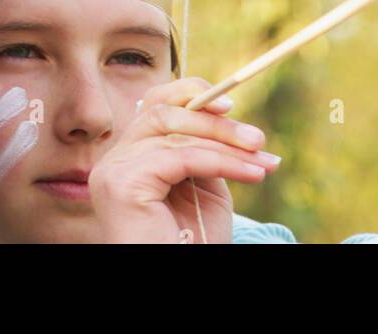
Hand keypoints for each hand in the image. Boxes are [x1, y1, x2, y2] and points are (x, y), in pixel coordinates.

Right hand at [87, 76, 280, 243]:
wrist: (176, 284)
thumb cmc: (190, 243)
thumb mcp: (202, 186)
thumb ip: (204, 150)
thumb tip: (230, 119)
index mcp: (129, 155)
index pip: (154, 105)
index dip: (190, 93)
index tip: (232, 105)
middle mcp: (114, 158)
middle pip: (164, 113)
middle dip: (216, 122)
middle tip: (258, 138)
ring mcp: (114, 169)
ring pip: (175, 133)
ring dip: (226, 143)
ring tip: (263, 161)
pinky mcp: (124, 183)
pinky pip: (180, 157)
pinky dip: (221, 160)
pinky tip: (250, 173)